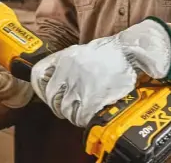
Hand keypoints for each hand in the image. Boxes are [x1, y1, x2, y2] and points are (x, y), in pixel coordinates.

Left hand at [30, 19, 170, 126]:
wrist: (131, 52)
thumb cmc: (112, 53)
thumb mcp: (84, 51)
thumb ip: (70, 65)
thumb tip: (60, 79)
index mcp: (64, 58)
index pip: (39, 76)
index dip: (41, 88)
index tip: (47, 94)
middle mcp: (67, 71)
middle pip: (51, 96)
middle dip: (58, 104)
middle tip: (67, 107)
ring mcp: (78, 86)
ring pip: (63, 109)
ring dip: (71, 113)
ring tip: (80, 112)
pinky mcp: (90, 99)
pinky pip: (78, 116)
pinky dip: (82, 119)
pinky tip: (89, 115)